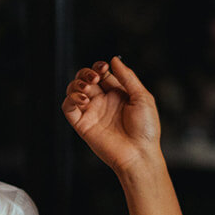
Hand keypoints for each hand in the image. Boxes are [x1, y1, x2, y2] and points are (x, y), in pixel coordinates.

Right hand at [61, 58, 161, 175]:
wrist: (139, 154)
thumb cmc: (146, 129)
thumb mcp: (142, 97)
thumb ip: (127, 77)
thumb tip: (114, 60)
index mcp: (118, 94)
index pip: (102, 74)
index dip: (100, 67)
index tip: (104, 68)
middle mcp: (103, 102)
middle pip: (86, 79)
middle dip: (86, 73)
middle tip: (94, 78)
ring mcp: (92, 112)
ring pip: (74, 90)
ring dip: (76, 84)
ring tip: (87, 88)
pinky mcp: (82, 124)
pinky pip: (68, 108)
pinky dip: (71, 99)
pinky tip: (83, 99)